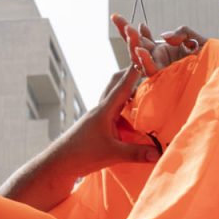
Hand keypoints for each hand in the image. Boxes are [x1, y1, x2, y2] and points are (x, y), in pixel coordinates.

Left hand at [54, 60, 161, 176]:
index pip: (122, 86)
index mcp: (104, 110)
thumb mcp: (112, 154)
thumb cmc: (82, 155)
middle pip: (115, 84)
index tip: (143, 55)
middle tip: (145, 69)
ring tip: (144, 92)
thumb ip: (136, 153)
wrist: (59, 163)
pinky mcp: (97, 126)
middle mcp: (101, 109)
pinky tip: (133, 119)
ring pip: (114, 97)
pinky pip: (114, 112)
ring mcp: (98, 117)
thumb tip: (159, 153)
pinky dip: (124, 109)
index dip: (134, 71)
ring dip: (127, 91)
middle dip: (129, 75)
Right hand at [112, 15, 206, 75]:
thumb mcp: (195, 39)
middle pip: (136, 47)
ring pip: (140, 59)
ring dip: (134, 45)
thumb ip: (182, 32)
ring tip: (129, 31)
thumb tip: (164, 36)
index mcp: (162, 51)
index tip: (117, 17)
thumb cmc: (210, 58)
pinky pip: (152, 71)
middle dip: (127, 33)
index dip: (130, 29)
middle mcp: (158, 61)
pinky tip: (141, 51)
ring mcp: (161, 70)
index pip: (142, 39)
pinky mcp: (166, 80)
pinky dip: (146, 61)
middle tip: (117, 18)